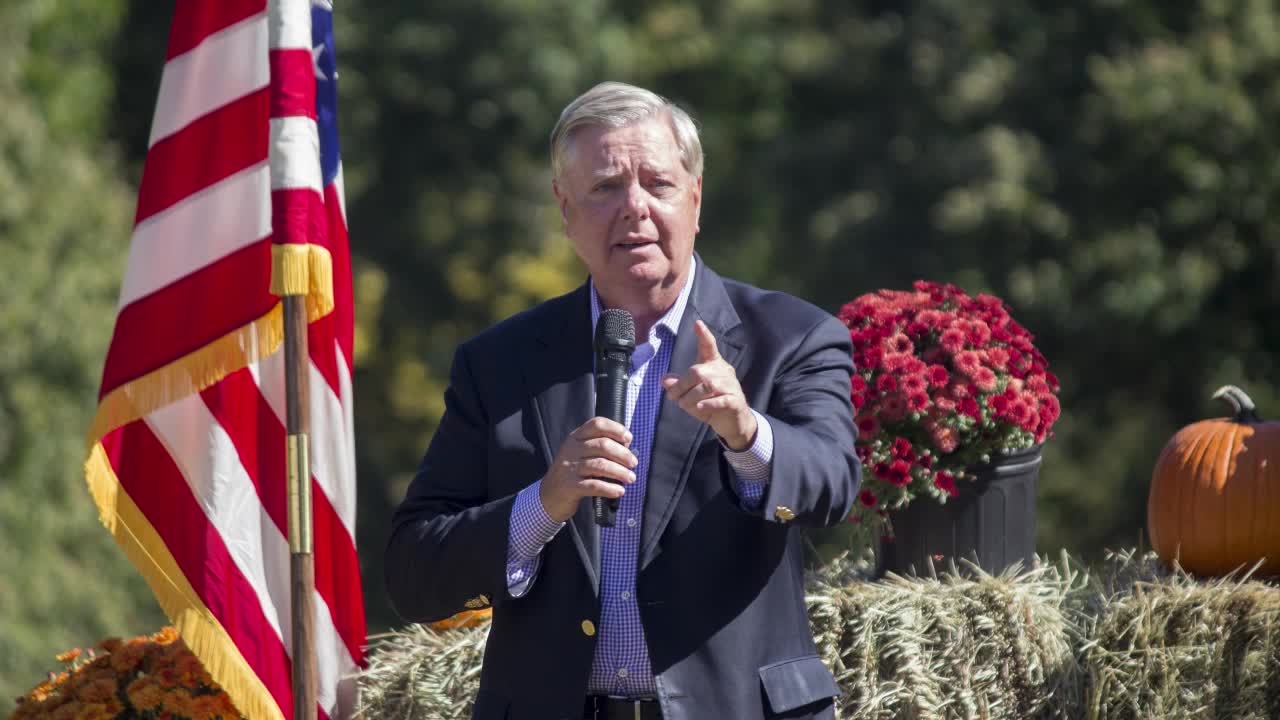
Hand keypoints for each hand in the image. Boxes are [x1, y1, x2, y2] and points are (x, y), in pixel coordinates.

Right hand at [540, 417, 638, 522]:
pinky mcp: (570, 486)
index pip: (597, 424)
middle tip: (633, 463)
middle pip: (602, 445)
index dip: (616, 429)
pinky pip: (594, 485)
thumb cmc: (571, 473)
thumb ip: (598, 447)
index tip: (628, 439)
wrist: (548, 496)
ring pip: (600, 465)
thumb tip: (627, 446)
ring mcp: (569, 468)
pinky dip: (610, 488)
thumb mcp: (579, 454)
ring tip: (630, 478)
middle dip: (623, 454)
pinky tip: (619, 491)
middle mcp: (571, 450)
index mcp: (575, 438)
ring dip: (620, 472)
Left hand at [662, 320, 757, 450]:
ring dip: (691, 397)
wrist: (734, 423)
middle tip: (673, 397)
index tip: (698, 323)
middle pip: (698, 371)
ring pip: (708, 386)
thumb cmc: (711, 405)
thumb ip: (680, 386)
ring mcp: (731, 387)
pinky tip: (700, 408)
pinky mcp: (735, 402)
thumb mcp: (692, 395)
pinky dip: (709, 404)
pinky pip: (721, 400)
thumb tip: (665, 379)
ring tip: (684, 405)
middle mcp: (723, 372)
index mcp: (713, 365)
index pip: (709, 347)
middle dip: (682, 385)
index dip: (704, 335)